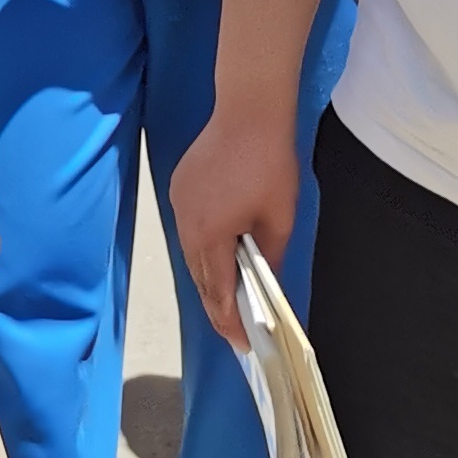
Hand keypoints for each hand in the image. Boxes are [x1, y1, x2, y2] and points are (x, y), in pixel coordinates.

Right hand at [166, 108, 299, 355]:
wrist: (248, 111)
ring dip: (209, 277)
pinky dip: (204, 249)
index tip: (242, 345)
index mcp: (211, 235)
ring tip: (230, 297)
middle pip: (200, 278)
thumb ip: (269, 259)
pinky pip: (189, 230)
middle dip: (217, 306)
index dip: (230, 322)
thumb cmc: (269, 164)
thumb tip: (266, 289)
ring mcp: (179, 205)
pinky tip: (219, 254)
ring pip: (192, 255)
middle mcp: (187, 225)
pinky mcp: (179, 188)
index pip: (217, 292)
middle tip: (236, 330)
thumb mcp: (279, 218)